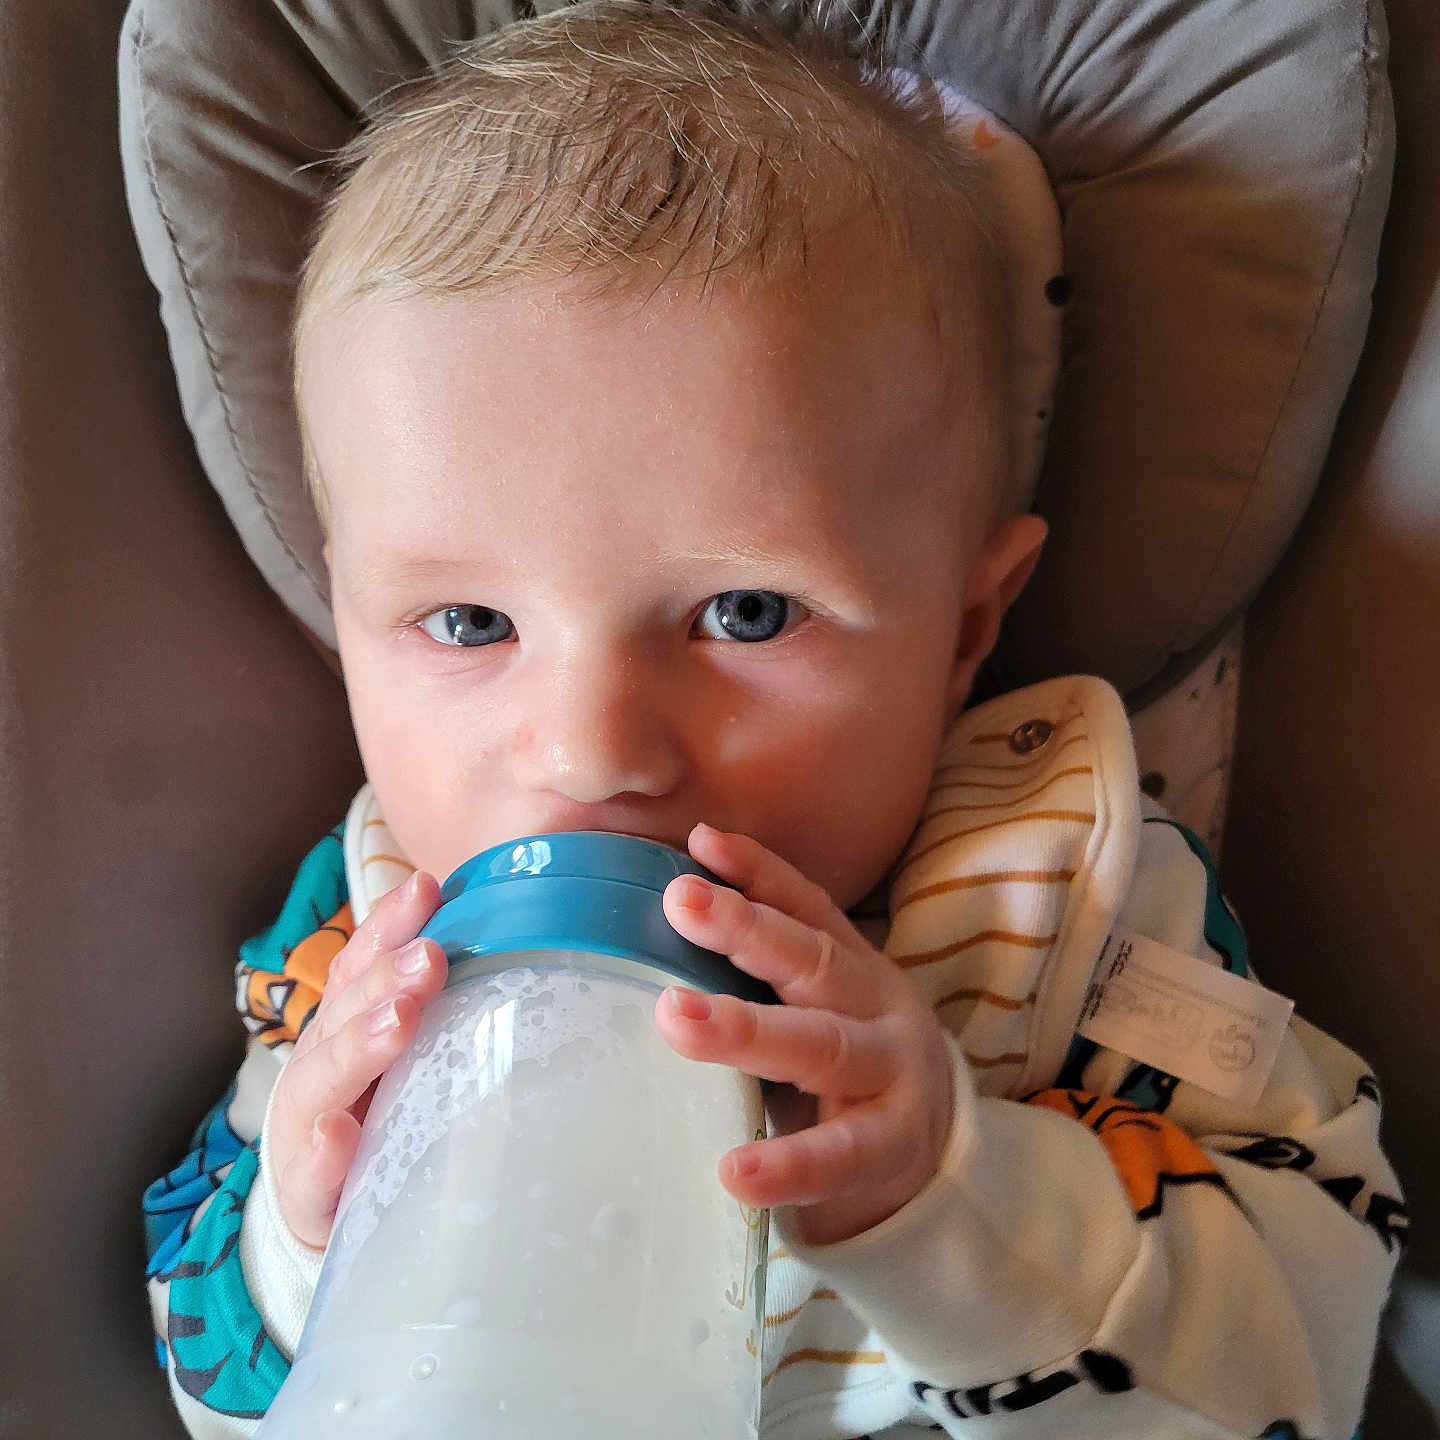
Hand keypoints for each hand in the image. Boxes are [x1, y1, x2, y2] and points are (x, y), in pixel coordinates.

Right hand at [267, 869, 446, 1248]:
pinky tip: (338, 1135)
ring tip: (398, 1022)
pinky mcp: (307, 1193)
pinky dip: (323, 1153)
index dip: (388, 924)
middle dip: (385, 979)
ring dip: (359, 1047)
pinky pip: (312, 1174)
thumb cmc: (381, 1117)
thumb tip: (520, 937)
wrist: (329, 1215)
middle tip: (431, 957)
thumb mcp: (405, 1056)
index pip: (361, 963)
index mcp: (346, 1026)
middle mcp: (321, 1066)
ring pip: (322, 1079)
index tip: (427, 887)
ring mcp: (307, 1127)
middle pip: (345, 1011)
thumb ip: (439, 1004)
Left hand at [654, 825, 953, 1246]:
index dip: (760, 871)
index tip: (702, 842)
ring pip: (821, 1046)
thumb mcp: (813, 1012)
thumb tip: (659, 923)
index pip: (808, 908)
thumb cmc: (843, 1077)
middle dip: (746, 928)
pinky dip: (787, 1164)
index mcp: (854, 970)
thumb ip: (756, 978)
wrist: (931, 1164)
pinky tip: (734, 1170)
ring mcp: (890, 1077)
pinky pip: (838, 1155)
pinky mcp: (890, 1149)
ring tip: (677, 1018)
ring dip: (747, 1031)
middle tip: (681, 900)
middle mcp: (877, 1010)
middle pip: (814, 962)